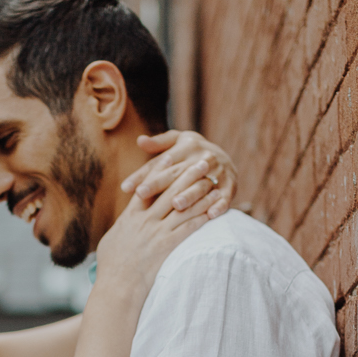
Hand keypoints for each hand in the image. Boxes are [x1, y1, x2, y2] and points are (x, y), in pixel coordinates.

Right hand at [93, 168, 211, 298]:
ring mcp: (157, 233)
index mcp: (130, 217)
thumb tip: (124, 222)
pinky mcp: (167, 247)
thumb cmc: (111, 268)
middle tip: (202, 161)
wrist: (117, 287)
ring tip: (214, 180)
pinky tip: (215, 209)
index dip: (161, 170)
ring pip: (182, 206)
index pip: (147, 187)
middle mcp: (145, 221)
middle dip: (188, 173)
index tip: (172, 156)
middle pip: (169, 191)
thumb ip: (121, 227)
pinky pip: (189, 228)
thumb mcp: (111, 241)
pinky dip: (203, 216)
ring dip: (201, 192)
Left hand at [120, 128, 236, 217]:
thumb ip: (159, 143)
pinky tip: (210, 215)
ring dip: (190, 195)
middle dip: (159, 184)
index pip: (161, 163)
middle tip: (141, 194)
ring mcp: (218, 172)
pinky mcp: (230, 185)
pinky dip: (220, 205)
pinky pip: (225, 196)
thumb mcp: (178, 142)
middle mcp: (202, 158)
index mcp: (187, 147)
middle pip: (178, 173)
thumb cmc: (193, 152)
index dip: (144, 175)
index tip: (126, 187)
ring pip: (201, 185)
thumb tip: (140, 141)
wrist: (226, 158)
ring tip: (176, 205)